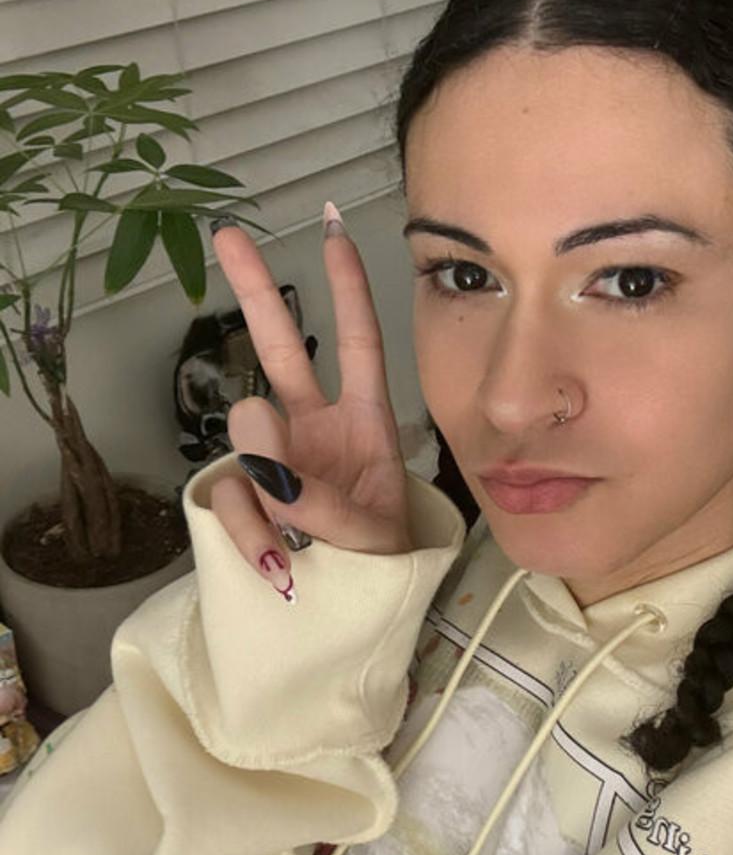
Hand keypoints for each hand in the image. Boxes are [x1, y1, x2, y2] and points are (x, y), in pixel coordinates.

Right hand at [205, 207, 411, 589]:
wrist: (353, 624)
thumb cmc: (382, 571)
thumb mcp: (371, 538)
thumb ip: (320, 497)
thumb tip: (256, 442)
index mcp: (365, 424)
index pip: (358, 344)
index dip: (346, 289)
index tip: (332, 229)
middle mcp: (315, 430)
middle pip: (282, 349)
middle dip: (255, 291)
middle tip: (227, 234)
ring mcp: (274, 461)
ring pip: (242, 434)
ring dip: (261, 481)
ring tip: (288, 539)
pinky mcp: (244, 496)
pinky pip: (227, 496)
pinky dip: (244, 530)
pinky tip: (273, 562)